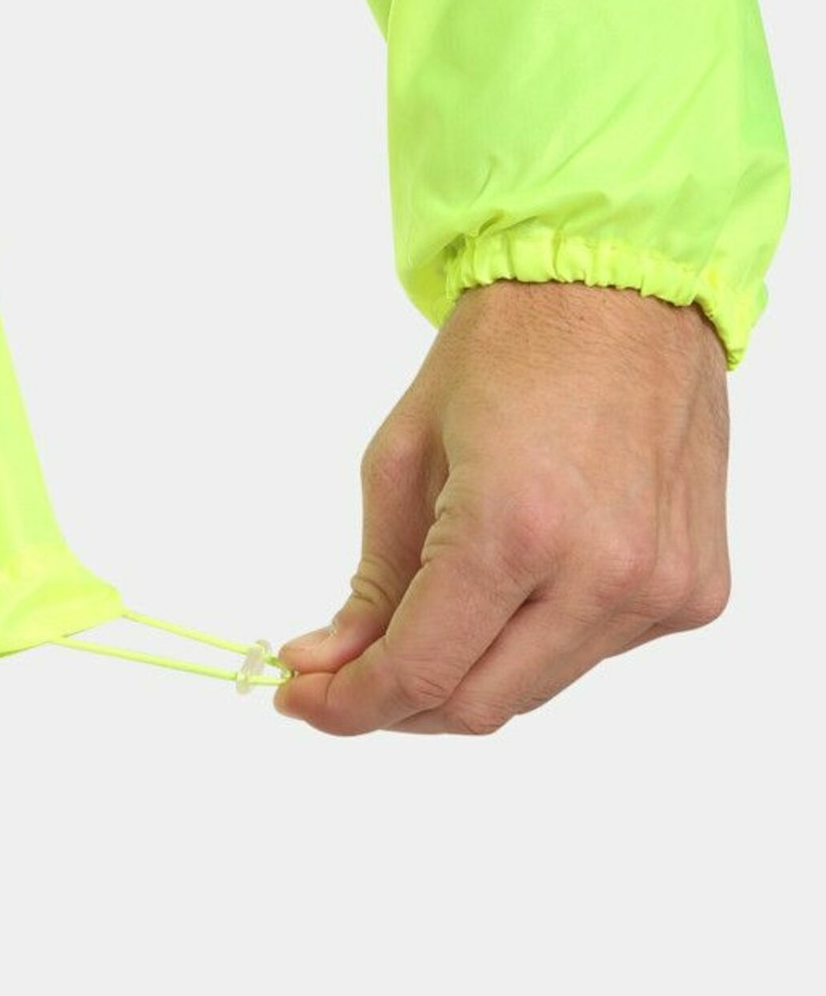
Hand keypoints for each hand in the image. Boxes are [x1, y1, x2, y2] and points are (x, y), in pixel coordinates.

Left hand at [274, 280, 731, 735]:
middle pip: (478, 705)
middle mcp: (601, 571)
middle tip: (346, 675)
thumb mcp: (402, 459)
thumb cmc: (504, 353)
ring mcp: (659, 587)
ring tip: (432, 616)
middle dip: (398, 705)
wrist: (620, 290)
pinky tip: (520, 580)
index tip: (300, 702)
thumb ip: (371, 582)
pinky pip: (594, 652)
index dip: (348, 705)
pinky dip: (538, 639)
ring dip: (469, 672)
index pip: (419, 672)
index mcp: (516, 527)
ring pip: (536, 688)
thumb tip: (326, 666)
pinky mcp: (695, 591)